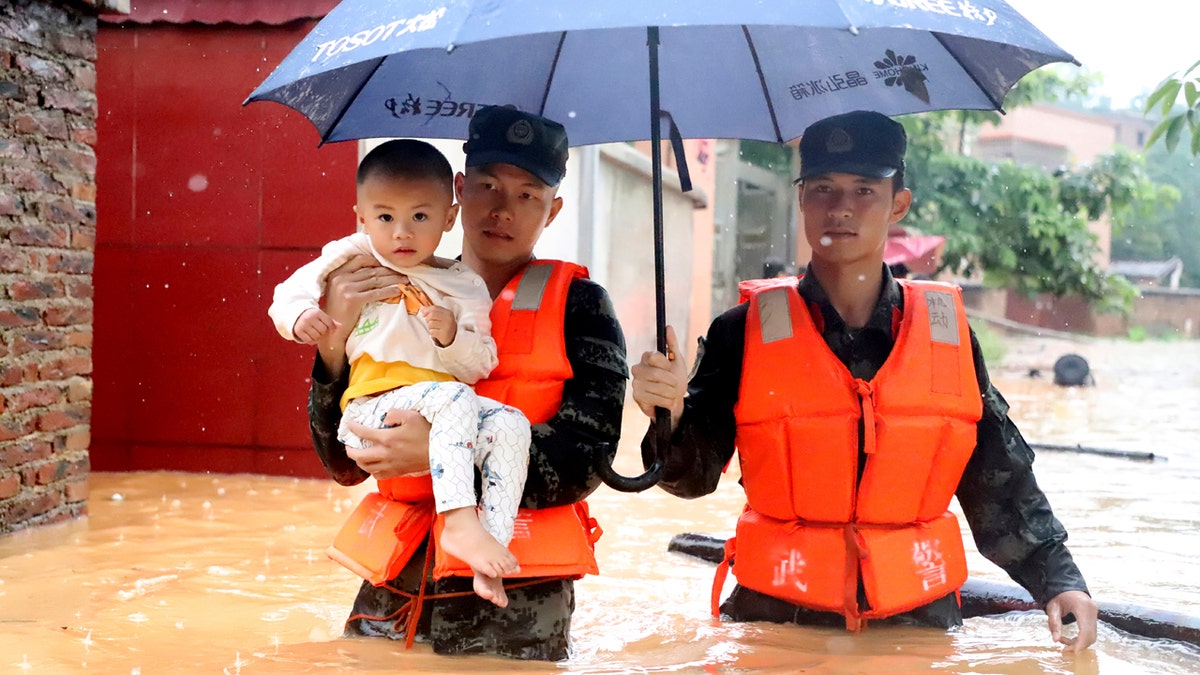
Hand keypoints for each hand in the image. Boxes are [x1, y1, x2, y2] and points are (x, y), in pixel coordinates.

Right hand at [292, 308, 339, 344]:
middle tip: (321, 331)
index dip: (332, 329)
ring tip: (316, 334)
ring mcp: (303, 325)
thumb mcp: (322, 316)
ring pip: (317, 336)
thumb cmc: (313, 316)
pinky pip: (309, 340)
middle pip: (323, 330)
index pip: (329, 323)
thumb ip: (330, 321)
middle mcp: (309, 318)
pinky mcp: (298, 331)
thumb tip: (340, 326)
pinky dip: (312, 341)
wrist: (298, 315)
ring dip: (318, 338)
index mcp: (317, 313)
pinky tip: (312, 338)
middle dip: (324, 332)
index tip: (331, 332)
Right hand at [318, 255, 406, 374]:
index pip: (360, 260)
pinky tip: (399, 291)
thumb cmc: (337, 312)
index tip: (390, 265)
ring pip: (375, 280)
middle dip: (389, 271)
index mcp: (336, 273)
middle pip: (370, 270)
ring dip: (393, 280)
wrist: (331, 331)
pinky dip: (389, 291)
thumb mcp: (339, 291)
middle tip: (403, 272)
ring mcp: (346, 288)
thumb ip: (351, 280)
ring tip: (405, 281)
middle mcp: (340, 278)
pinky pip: (376, 293)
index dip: (376, 261)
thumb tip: (374, 272)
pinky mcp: (353, 299)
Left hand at [343, 409, 431, 479]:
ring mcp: (390, 465)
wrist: (440, 451)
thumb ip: (394, 413)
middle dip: (350, 449)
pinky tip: (373, 465)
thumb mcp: (412, 415)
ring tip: (358, 455)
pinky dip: (371, 470)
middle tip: (349, 444)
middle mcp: (385, 454)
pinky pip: (378, 475)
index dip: (353, 427)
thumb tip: (385, 417)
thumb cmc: (427, 432)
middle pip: (359, 455)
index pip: (363, 433)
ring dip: (359, 461)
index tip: (349, 423)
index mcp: (387, 439)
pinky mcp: (397, 472)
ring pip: (366, 467)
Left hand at [419, 305, 456, 346]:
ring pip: (430, 324)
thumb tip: (421, 308)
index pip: (435, 308)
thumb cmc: (445, 325)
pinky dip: (432, 333)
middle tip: (429, 322)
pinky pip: (432, 332)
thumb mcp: (441, 316)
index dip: (426, 310)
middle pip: (432, 315)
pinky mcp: (444, 334)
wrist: (453, 338)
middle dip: (427, 319)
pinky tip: (436, 333)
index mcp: (448, 313)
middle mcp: (448, 319)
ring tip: (435, 328)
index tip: (423, 313)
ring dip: (430, 327)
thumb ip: (432, 311)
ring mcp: (447, 327)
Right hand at [630, 325, 688, 428]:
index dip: (666, 365)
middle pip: (654, 373)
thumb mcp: (677, 361)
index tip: (672, 369)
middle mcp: (638, 368)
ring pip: (656, 387)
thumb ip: (672, 344)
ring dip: (670, 393)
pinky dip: (665, 401)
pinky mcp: (636, 396)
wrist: (674, 400)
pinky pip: (654, 398)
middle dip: (671, 381)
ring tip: (672, 394)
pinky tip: (665, 401)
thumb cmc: (675, 379)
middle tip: (676, 384)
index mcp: (647, 357)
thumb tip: (668, 327)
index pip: (654, 356)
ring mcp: (636, 382)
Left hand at [1045, 590, 1097, 652]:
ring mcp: (1095, 614)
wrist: (1066, 587)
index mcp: (1082, 606)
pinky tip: (1070, 639)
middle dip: (1079, 646)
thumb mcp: (1052, 608)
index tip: (1071, 652)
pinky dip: (1082, 638)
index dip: (1080, 643)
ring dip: (1079, 643)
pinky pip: (1091, 632)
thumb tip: (1055, 640)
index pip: (1085, 630)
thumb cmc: (1058, 596)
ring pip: (1092, 635)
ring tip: (1064, 642)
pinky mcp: (1094, 617)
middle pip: (1091, 635)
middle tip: (1064, 650)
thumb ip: (1054, 624)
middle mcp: (1092, 610)